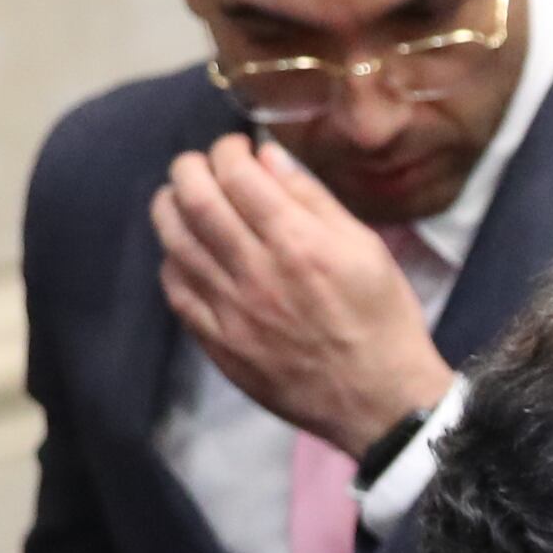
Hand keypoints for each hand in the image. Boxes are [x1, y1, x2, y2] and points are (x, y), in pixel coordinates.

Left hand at [152, 132, 457, 455]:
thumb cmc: (382, 320)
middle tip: (201, 166)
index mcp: (298, 243)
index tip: (237, 149)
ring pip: (174, 242)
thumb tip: (268, 158)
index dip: (228, 150)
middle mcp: (256, 273)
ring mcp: (232, 312)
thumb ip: (314, 200)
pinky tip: (187, 252)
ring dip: (170, 207)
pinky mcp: (220, 345)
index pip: (237, 175)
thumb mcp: (366, 248)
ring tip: (184, 199)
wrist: (379, 402)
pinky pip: (176, 292)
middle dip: (189, 168)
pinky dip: (173, 260)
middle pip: (194, 200)